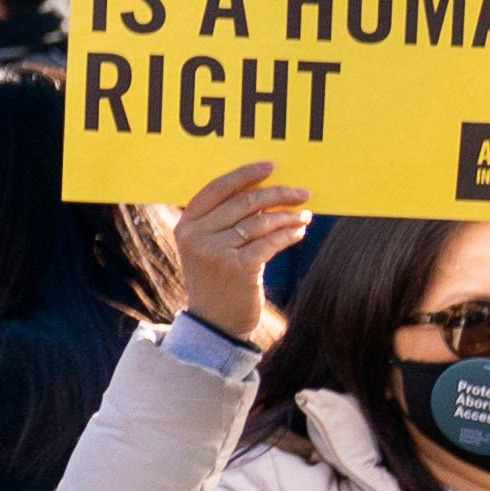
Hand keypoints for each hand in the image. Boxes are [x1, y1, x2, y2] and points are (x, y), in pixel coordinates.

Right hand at [166, 160, 304, 350]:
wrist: (214, 324)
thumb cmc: (216, 280)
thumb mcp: (208, 248)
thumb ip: (223, 221)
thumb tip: (264, 192)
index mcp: (186, 226)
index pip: (217, 189)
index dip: (245, 174)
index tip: (271, 166)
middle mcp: (196, 237)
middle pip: (244, 202)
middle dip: (278, 194)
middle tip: (302, 193)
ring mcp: (215, 253)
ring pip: (261, 222)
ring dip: (288, 216)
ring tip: (303, 216)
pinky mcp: (238, 269)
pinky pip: (271, 243)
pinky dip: (289, 235)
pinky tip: (299, 233)